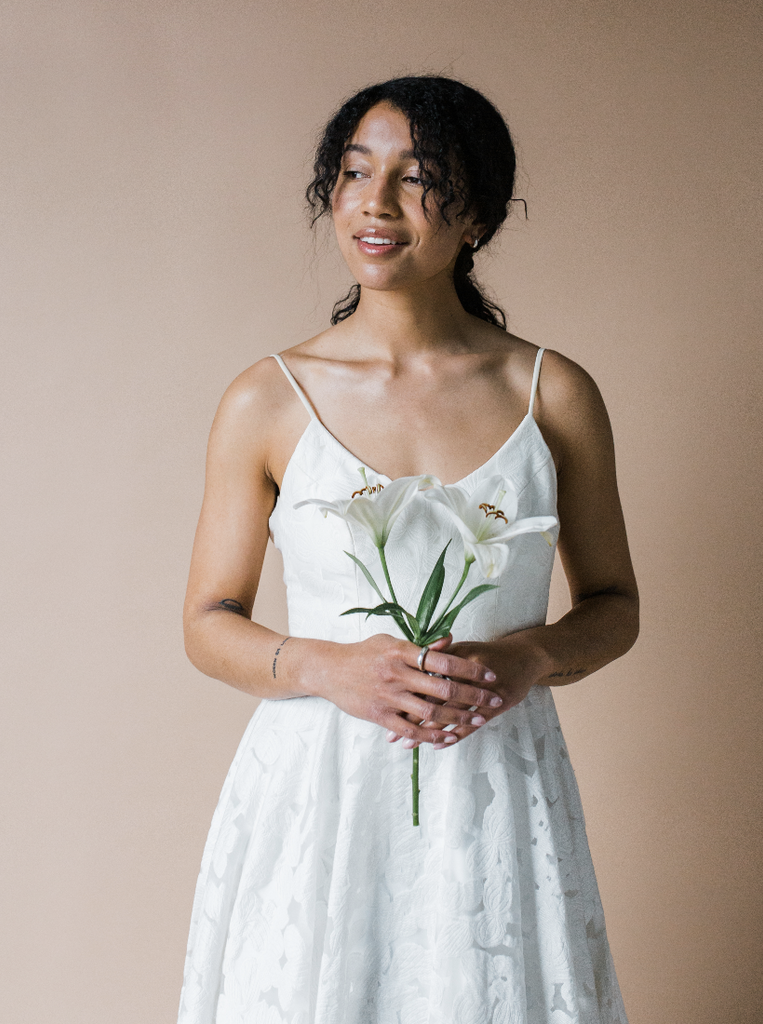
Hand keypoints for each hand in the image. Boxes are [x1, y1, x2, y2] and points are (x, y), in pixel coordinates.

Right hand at [307, 633, 503, 748]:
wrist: (328, 669)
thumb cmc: (363, 652)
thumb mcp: (390, 641)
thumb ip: (420, 645)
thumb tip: (450, 640)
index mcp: (401, 651)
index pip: (444, 661)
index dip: (470, 669)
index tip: (490, 675)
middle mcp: (397, 673)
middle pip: (443, 688)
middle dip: (474, 696)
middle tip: (495, 701)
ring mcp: (388, 696)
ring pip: (431, 712)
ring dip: (459, 718)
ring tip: (479, 721)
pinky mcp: (379, 715)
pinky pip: (411, 730)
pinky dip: (432, 735)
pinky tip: (449, 737)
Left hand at [386, 633, 550, 748]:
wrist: (526, 655)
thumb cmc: (487, 654)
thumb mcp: (462, 649)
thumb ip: (436, 657)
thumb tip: (406, 666)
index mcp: (455, 653)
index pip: (423, 675)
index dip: (403, 691)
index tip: (383, 705)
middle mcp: (468, 671)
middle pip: (432, 696)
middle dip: (410, 716)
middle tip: (391, 732)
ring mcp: (484, 688)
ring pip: (450, 713)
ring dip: (427, 731)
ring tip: (408, 745)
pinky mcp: (498, 703)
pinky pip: (472, 723)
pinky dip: (454, 735)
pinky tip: (438, 745)